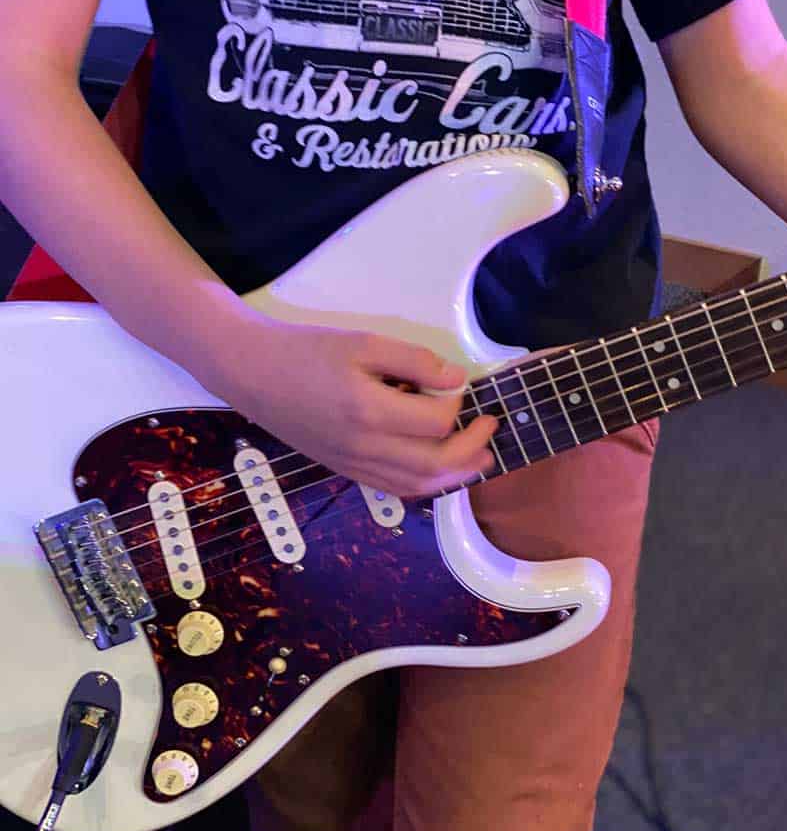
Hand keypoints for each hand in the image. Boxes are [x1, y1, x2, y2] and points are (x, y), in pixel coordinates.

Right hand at [206, 318, 497, 496]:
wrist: (252, 373)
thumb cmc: (307, 351)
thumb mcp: (363, 342)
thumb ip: (413, 359)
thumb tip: (455, 378)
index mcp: (368, 410)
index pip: (435, 421)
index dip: (456, 404)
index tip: (456, 384)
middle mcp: (363, 446)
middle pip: (435, 463)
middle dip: (472, 448)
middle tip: (490, 425)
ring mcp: (353, 464)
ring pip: (418, 484)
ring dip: (457, 474)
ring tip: (481, 457)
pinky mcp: (346, 470)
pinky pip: (394, 488)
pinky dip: (426, 483)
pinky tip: (443, 470)